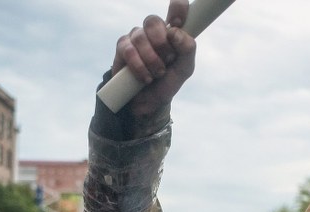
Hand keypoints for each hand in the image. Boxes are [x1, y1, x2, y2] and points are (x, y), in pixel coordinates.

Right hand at [112, 0, 195, 116]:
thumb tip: (175, 31)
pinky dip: (138, 66)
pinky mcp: (122, 49)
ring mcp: (136, 38)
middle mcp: (153, 31)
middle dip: (161, 44)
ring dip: (151, 59)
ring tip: (157, 74)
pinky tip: (144, 78)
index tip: (178, 22)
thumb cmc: (167, 83)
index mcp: (171, 31)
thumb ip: (188, 49)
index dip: (177, 7)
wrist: (150, 104)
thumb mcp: (184, 69)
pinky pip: (128, 50)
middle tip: (168, 60)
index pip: (176, 7)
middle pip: (153, 21)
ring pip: (140, 38)